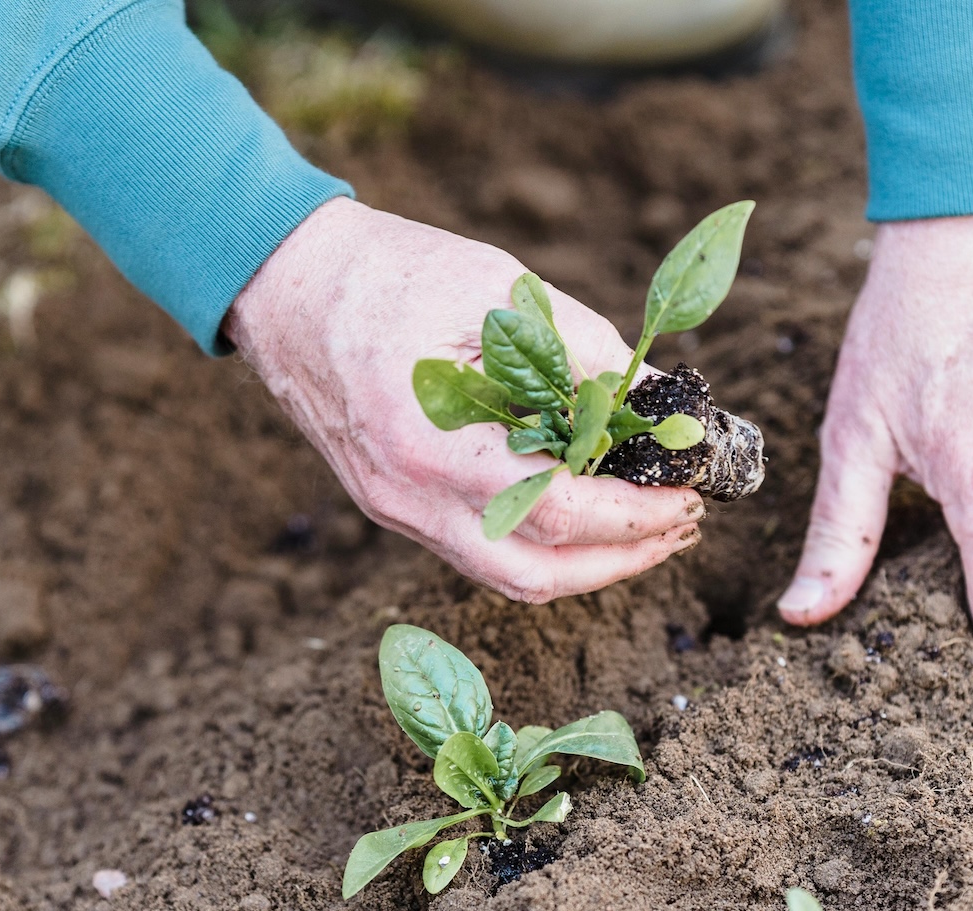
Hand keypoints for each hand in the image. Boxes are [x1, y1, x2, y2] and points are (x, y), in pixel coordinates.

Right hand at [226, 199, 699, 603]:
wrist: (285, 284)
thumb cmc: (388, 273)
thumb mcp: (496, 290)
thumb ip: (582, 351)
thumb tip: (660, 404)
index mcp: (428, 442)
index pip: (552, 512)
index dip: (633, 516)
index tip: (688, 496)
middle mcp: (407, 497)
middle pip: (532, 575)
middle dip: (621, 561)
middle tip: (681, 523)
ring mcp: (396, 511)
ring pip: (506, 575)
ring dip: (587, 564)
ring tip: (648, 526)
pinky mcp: (394, 506)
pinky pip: (480, 549)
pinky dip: (544, 543)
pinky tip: (586, 510)